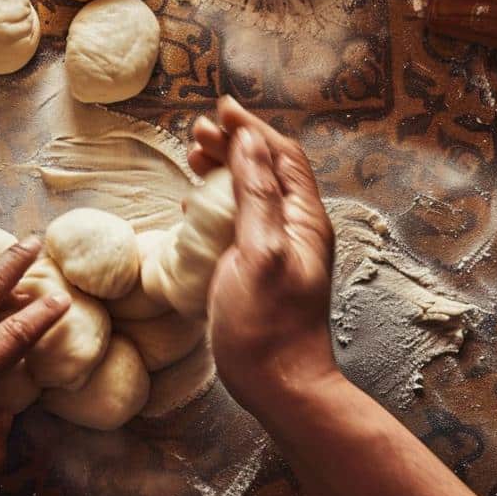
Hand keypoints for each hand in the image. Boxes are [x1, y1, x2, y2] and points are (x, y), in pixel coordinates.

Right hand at [188, 97, 337, 415]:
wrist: (278, 386)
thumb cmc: (267, 325)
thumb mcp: (259, 252)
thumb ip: (256, 194)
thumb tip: (248, 142)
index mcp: (303, 218)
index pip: (281, 155)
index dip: (251, 128)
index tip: (220, 109)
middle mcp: (294, 228)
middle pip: (266, 169)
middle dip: (234, 144)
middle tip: (197, 133)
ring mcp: (277, 249)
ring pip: (252, 192)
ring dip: (223, 169)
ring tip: (194, 157)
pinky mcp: (257, 269)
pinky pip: (240, 220)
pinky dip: (217, 201)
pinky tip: (195, 205)